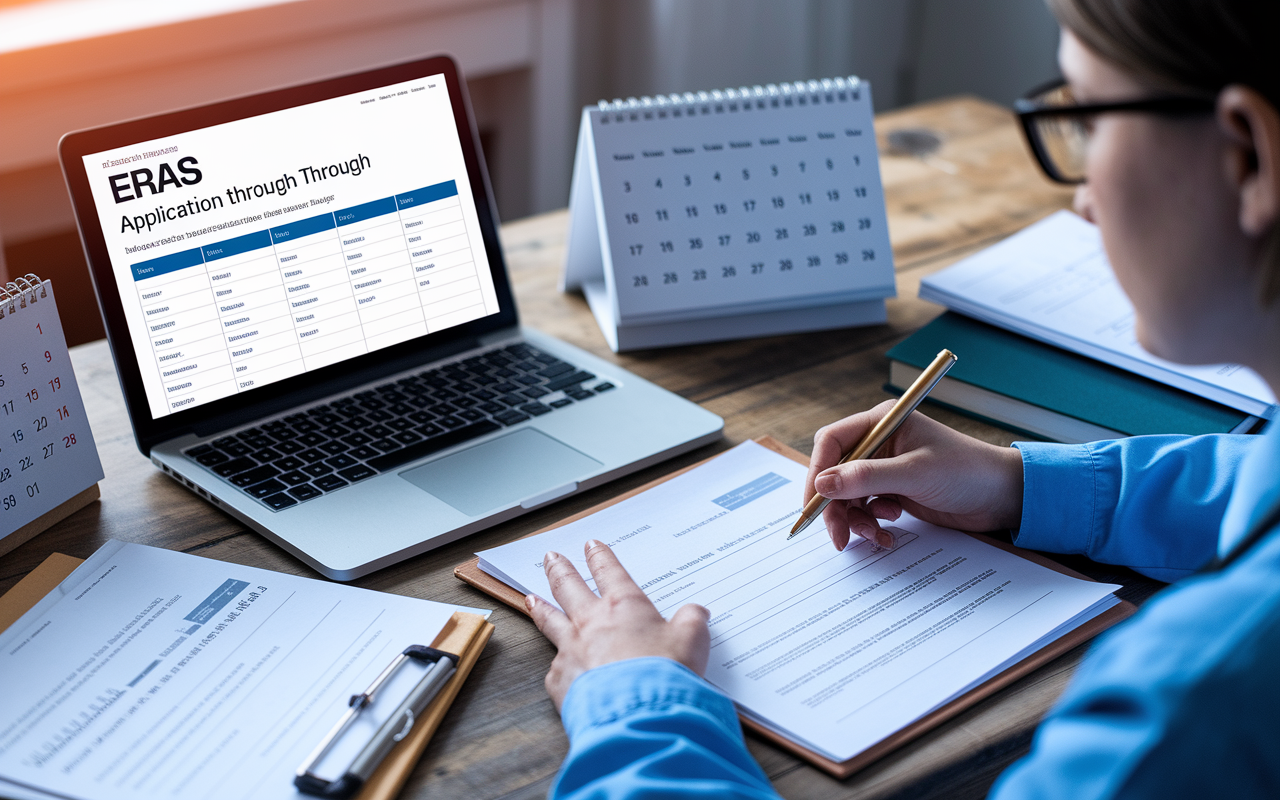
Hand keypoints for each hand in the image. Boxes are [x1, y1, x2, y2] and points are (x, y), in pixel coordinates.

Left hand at [527, 540, 709, 710]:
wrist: (637, 712)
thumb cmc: (665, 674)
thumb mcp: (692, 641)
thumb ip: (693, 622)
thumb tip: (697, 612)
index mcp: (624, 606)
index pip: (609, 571)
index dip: (600, 557)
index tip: (591, 546)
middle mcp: (591, 622)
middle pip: (568, 586)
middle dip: (559, 569)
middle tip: (550, 557)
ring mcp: (570, 649)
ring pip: (550, 620)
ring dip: (540, 607)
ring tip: (531, 598)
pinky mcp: (560, 679)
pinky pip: (555, 666)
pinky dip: (556, 663)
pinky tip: (555, 665)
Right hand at [806, 400, 1023, 550]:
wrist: (1002, 496)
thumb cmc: (966, 472)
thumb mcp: (914, 474)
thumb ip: (866, 478)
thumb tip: (823, 483)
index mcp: (881, 423)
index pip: (832, 442)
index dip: (817, 472)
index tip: (815, 503)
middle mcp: (879, 443)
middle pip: (835, 473)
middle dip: (835, 505)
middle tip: (839, 536)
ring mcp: (885, 468)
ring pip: (848, 495)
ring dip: (855, 519)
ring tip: (875, 534)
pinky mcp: (893, 491)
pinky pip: (865, 508)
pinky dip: (870, 524)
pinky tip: (888, 533)